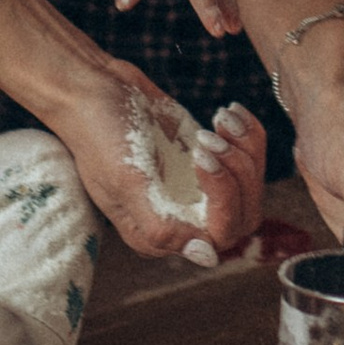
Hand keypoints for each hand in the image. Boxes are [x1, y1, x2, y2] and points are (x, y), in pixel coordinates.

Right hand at [60, 73, 265, 265]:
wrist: (93, 86)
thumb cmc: (100, 133)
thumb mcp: (126, 181)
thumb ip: (161, 226)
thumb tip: (207, 258)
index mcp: (159, 233)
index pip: (219, 234)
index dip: (223, 196)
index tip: (202, 155)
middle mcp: (181, 217)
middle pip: (243, 214)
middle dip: (239, 173)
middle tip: (210, 137)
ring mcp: (195, 188)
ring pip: (250, 186)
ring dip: (245, 149)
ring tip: (219, 118)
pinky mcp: (205, 159)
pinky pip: (246, 158)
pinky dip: (248, 134)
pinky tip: (227, 113)